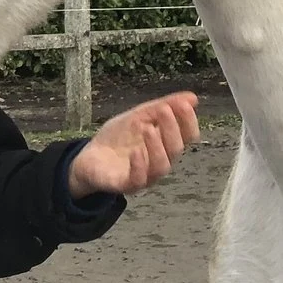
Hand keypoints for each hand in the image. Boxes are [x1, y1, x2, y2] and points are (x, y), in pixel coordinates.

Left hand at [68, 92, 199, 195]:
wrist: (89, 157)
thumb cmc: (118, 138)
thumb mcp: (138, 116)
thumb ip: (161, 107)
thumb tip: (193, 97)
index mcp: (166, 144)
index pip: (188, 136)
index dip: (189, 121)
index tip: (184, 105)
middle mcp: (160, 161)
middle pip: (176, 149)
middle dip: (172, 128)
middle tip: (165, 110)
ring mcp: (144, 175)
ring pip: (161, 167)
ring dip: (157, 147)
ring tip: (148, 128)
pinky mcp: (125, 185)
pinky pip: (138, 180)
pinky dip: (139, 166)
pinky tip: (135, 152)